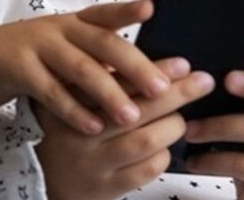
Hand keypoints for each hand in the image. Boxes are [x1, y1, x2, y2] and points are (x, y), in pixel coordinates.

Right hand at [0, 0, 169, 135]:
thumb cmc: (25, 57)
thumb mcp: (59, 47)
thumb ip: (93, 54)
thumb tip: (145, 71)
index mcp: (72, 21)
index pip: (104, 14)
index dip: (128, 11)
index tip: (153, 9)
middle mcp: (57, 29)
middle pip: (101, 42)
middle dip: (133, 66)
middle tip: (162, 87)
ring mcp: (36, 46)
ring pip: (79, 68)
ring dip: (107, 93)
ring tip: (131, 116)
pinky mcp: (17, 68)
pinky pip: (50, 91)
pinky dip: (73, 110)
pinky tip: (93, 127)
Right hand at [35, 59, 215, 199]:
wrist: (42, 175)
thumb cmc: (65, 125)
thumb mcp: (68, 91)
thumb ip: (98, 72)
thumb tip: (147, 57)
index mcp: (67, 97)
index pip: (113, 77)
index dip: (150, 69)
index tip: (181, 63)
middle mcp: (76, 128)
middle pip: (134, 107)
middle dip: (175, 93)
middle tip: (202, 81)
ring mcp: (91, 160)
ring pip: (145, 140)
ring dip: (172, 126)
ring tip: (182, 118)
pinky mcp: (105, 186)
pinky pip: (146, 169)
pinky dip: (163, 155)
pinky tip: (165, 147)